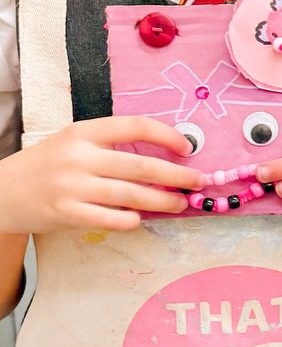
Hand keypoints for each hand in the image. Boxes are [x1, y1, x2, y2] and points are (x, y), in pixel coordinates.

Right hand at [0, 116, 199, 233]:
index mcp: (83, 132)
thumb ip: (109, 146)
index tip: (187, 147)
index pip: (135, 126)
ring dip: (163, 201)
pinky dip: (130, 220)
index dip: (167, 135)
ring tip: (179, 204)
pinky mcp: (67, 213)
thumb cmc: (47, 166)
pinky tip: (140, 220)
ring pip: (132, 195)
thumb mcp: (73, 143)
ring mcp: (73, 186)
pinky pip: (110, 218)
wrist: (3, 191)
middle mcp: (79, 156)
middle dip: (177, 175)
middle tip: (197, 181)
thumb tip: (161, 156)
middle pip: (141, 165)